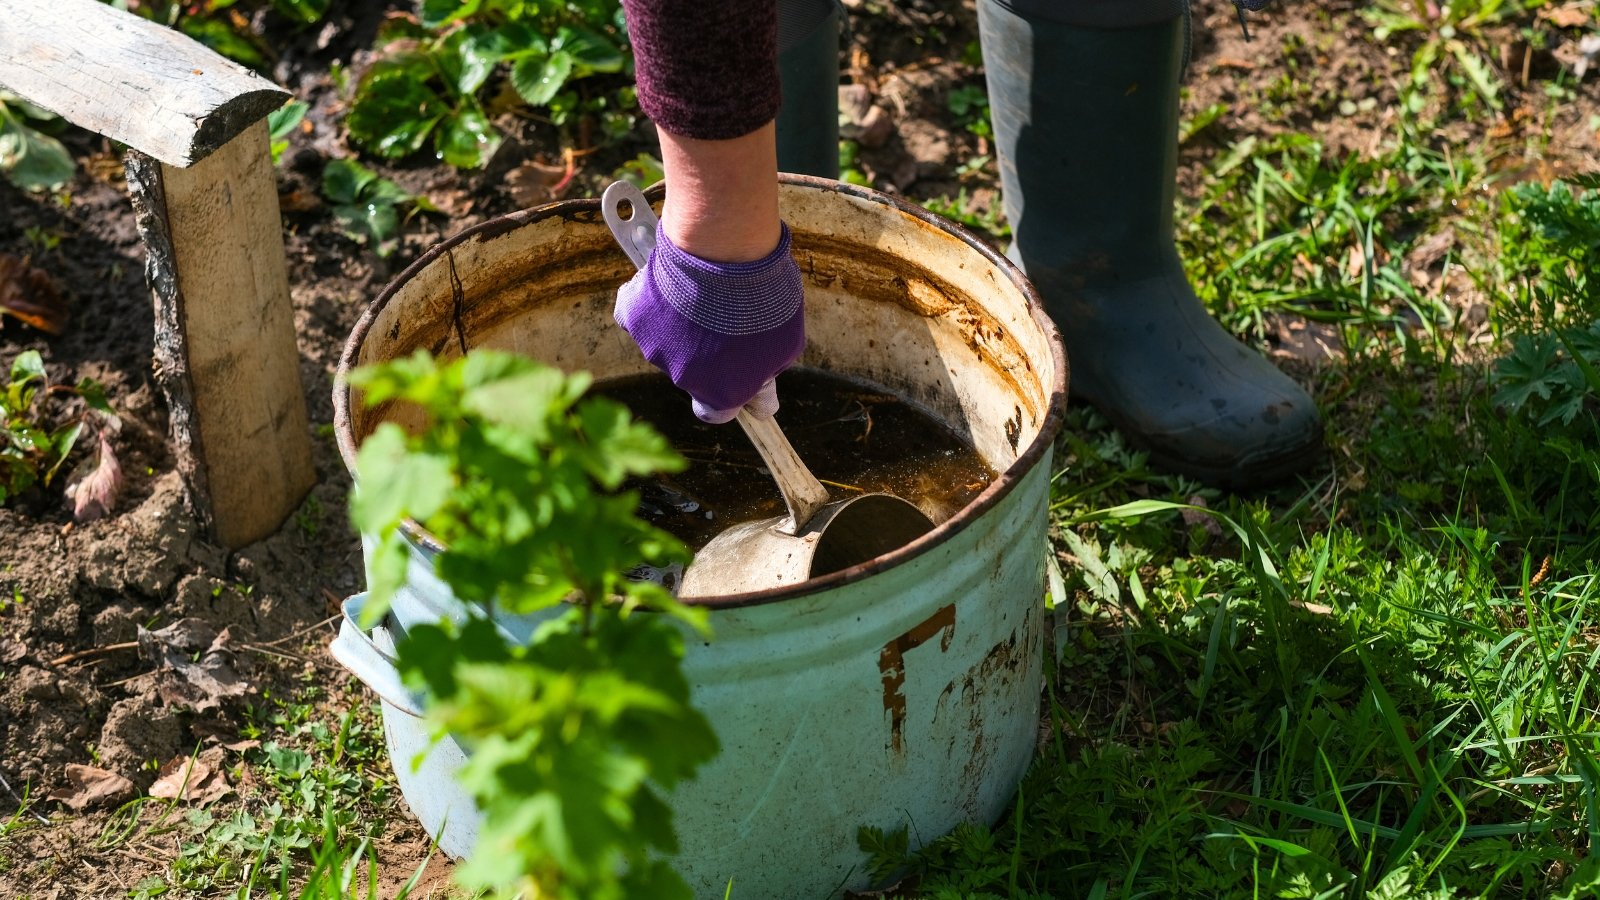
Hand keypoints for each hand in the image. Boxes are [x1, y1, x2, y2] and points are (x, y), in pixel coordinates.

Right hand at [614, 222, 804, 422]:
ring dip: (683, 325)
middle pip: (693, 374)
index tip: (737, 371)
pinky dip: (655, 303)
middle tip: (727, 316)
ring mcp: (654, 348)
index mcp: (721, 393)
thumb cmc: (763, 300)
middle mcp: (684, 379)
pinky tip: (674, 284)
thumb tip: (761, 396)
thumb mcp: (786, 344)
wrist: (724, 252)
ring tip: (706, 292)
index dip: (728, 391)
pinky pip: (642, 316)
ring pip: (668, 343)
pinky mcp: (633, 317)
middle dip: (707, 353)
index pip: (717, 412)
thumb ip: (768, 375)